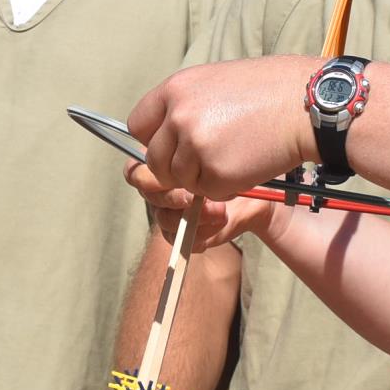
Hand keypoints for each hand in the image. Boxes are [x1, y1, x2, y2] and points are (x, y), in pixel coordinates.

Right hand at [123, 162, 272, 251]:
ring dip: (191, 217)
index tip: (175, 171)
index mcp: (161, 164)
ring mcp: (169, 213)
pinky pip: (180, 239)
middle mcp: (160, 189)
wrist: (254, 193)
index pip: (135, 170)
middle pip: (147, 195)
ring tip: (220, 212)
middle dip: (170, 196)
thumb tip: (189, 157)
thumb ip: (196, 150)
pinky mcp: (183, 234)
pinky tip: (220, 222)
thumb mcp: (216, 149)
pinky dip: (201, 233)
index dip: (148, 174)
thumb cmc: (233, 164)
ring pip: (163, 219)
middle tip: (193, 196)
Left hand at [129, 56, 322, 200]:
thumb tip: (162, 133)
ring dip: (203, 177)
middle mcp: (177, 117)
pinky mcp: (215, 174)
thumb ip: (184, 106)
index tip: (171, 146)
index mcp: (174, 90)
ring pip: (180, 180)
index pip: (137, 125)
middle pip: (154, 161)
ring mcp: (194, 146)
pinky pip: (208, 192)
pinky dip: (225, 187)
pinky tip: (246, 163)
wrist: (307, 104)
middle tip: (207, 160)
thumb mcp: (215, 82)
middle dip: (175, 168)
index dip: (153, 140)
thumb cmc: (268, 90)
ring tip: (234, 154)